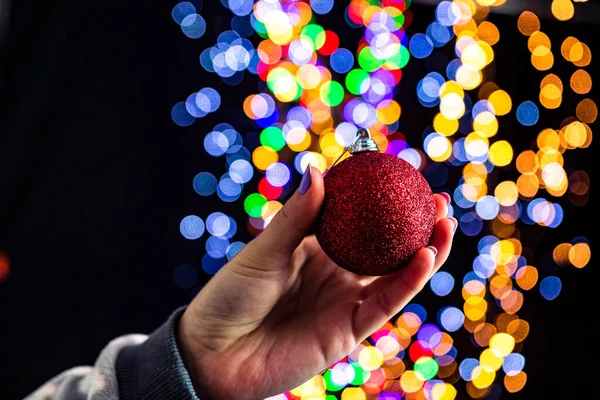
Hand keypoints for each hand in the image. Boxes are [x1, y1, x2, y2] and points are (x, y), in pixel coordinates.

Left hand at [178, 166, 455, 399]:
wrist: (213, 355)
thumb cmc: (230, 297)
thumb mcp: (264, 252)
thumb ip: (296, 217)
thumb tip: (316, 169)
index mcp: (314, 250)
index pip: (357, 221)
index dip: (383, 201)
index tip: (406, 176)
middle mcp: (335, 274)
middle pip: (385, 247)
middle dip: (416, 225)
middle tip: (440, 201)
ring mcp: (343, 302)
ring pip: (394, 275)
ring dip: (424, 251)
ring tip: (445, 223)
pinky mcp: (347, 332)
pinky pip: (384, 303)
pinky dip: (407, 281)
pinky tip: (424, 256)